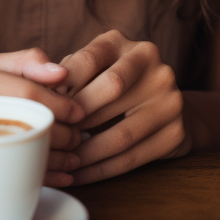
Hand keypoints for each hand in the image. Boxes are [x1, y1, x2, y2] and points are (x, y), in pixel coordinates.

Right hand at [0, 48, 84, 186]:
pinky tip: (62, 176)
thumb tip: (62, 72)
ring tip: (74, 156)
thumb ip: (25, 62)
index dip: (59, 104)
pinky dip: (42, 178)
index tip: (79, 112)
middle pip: (26, 125)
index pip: (26, 93)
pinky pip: (9, 177)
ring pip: (21, 155)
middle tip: (78, 137)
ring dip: (57, 159)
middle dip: (62, 134)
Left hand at [58, 30, 187, 184]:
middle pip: (110, 89)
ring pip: (121, 131)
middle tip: (53, 136)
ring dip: (87, 152)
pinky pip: (132, 157)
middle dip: (77, 117)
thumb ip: (69, 74)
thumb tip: (43, 91)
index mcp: (126, 44)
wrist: (163, 107)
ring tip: (63, 162)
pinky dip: (102, 170)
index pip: (90, 58)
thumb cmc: (111, 87)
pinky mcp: (175, 132)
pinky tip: (80, 175)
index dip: (63, 83)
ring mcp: (170, 98)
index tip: (44, 105)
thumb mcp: (93, 70)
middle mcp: (153, 65)